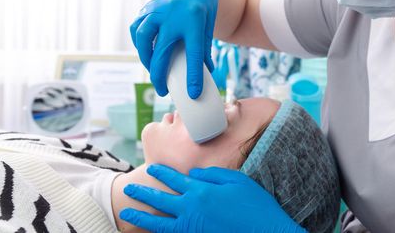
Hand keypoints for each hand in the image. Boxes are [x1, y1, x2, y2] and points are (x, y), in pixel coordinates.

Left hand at [120, 164, 306, 232]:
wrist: (266, 232)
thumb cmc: (255, 204)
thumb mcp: (236, 180)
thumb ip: (212, 175)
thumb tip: (192, 174)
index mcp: (202, 191)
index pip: (175, 179)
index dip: (162, 172)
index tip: (151, 167)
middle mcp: (192, 209)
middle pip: (161, 200)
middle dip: (143, 193)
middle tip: (129, 189)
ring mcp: (193, 227)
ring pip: (160, 222)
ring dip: (143, 216)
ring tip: (128, 213)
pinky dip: (160, 232)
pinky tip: (153, 229)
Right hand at [130, 0, 219, 97]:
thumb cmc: (204, 6)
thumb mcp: (209, 26)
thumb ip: (205, 49)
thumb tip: (206, 72)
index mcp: (195, 22)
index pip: (194, 54)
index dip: (194, 76)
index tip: (193, 94)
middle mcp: (173, 16)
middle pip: (162, 51)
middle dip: (160, 75)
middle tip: (163, 90)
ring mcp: (158, 11)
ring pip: (143, 38)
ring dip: (145, 58)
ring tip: (153, 70)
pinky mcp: (148, 8)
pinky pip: (137, 28)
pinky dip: (138, 42)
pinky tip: (145, 51)